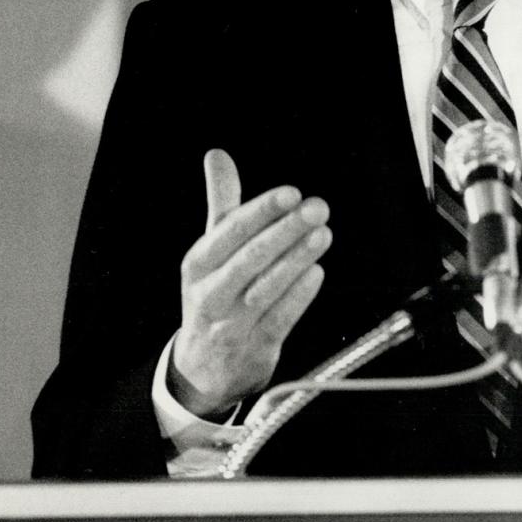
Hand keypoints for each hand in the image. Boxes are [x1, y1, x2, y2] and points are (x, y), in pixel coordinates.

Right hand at [167, 148, 330, 418]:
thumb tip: (217, 154)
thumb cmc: (214, 293)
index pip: (229, 232)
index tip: (291, 193)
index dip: (261, 212)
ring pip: (265, 289)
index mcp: (199, 263)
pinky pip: (278, 320)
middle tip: (316, 208)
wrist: (202, 367)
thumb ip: (221, 202)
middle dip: (284, 231)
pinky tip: (316, 273)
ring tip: (322, 234)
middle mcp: (211, 293)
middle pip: (249, 259)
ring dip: (296, 260)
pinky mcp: (256, 347)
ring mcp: (232, 323)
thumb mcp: (210, 249)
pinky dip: (298, 297)